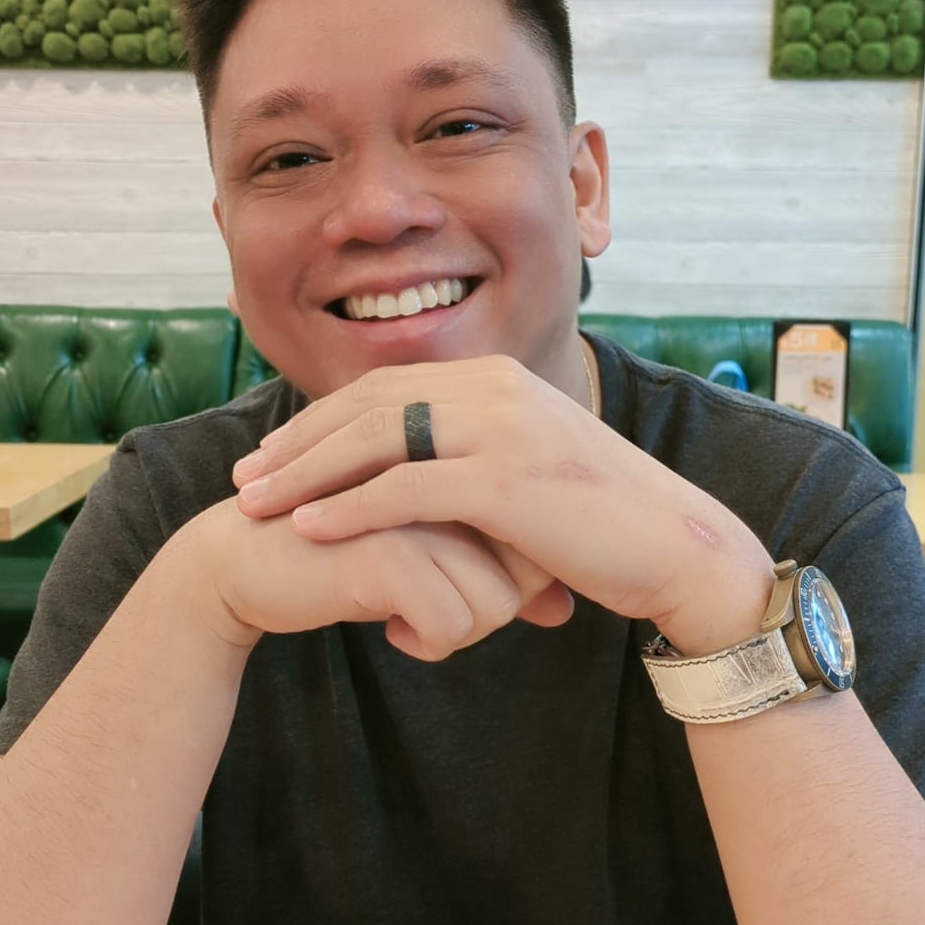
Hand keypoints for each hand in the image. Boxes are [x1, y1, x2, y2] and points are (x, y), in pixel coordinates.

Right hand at [195, 497, 573, 662]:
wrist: (248, 564)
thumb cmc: (349, 561)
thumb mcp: (434, 569)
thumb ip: (499, 582)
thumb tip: (563, 611)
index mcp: (466, 465)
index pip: (538, 548)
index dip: (514, 589)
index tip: (459, 596)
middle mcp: (451, 476)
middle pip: (529, 579)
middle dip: (489, 617)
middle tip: (431, 615)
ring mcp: (423, 508)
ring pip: (497, 607)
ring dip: (455, 634)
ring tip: (405, 618)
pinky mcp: (388, 548)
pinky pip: (452, 624)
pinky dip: (426, 644)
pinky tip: (387, 628)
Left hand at [230, 356, 774, 647]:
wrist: (678, 546)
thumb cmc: (603, 524)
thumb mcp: (530, 472)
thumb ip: (473, 463)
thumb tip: (420, 490)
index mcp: (496, 378)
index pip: (386, 386)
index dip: (319, 420)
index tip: (272, 454)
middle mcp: (493, 388)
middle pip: (366, 405)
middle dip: (297, 443)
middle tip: (246, 479)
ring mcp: (500, 428)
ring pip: (375, 441)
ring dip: (307, 475)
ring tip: (257, 506)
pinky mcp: (504, 480)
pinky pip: (404, 488)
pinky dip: (348, 508)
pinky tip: (308, 529)